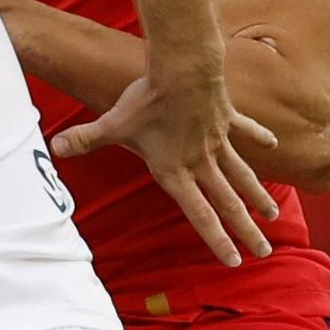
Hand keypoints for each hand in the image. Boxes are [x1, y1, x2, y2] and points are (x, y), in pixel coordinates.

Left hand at [52, 66, 279, 266]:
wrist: (182, 69)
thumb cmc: (147, 100)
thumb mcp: (112, 124)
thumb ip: (86, 139)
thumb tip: (55, 147)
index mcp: (176, 171)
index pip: (200, 215)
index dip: (216, 240)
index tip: (233, 260)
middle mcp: (202, 162)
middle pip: (228, 203)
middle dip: (246, 230)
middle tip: (263, 251)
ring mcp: (218, 141)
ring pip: (243, 175)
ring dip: (258, 196)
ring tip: (274, 217)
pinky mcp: (227, 119)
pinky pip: (246, 131)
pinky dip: (259, 137)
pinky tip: (273, 145)